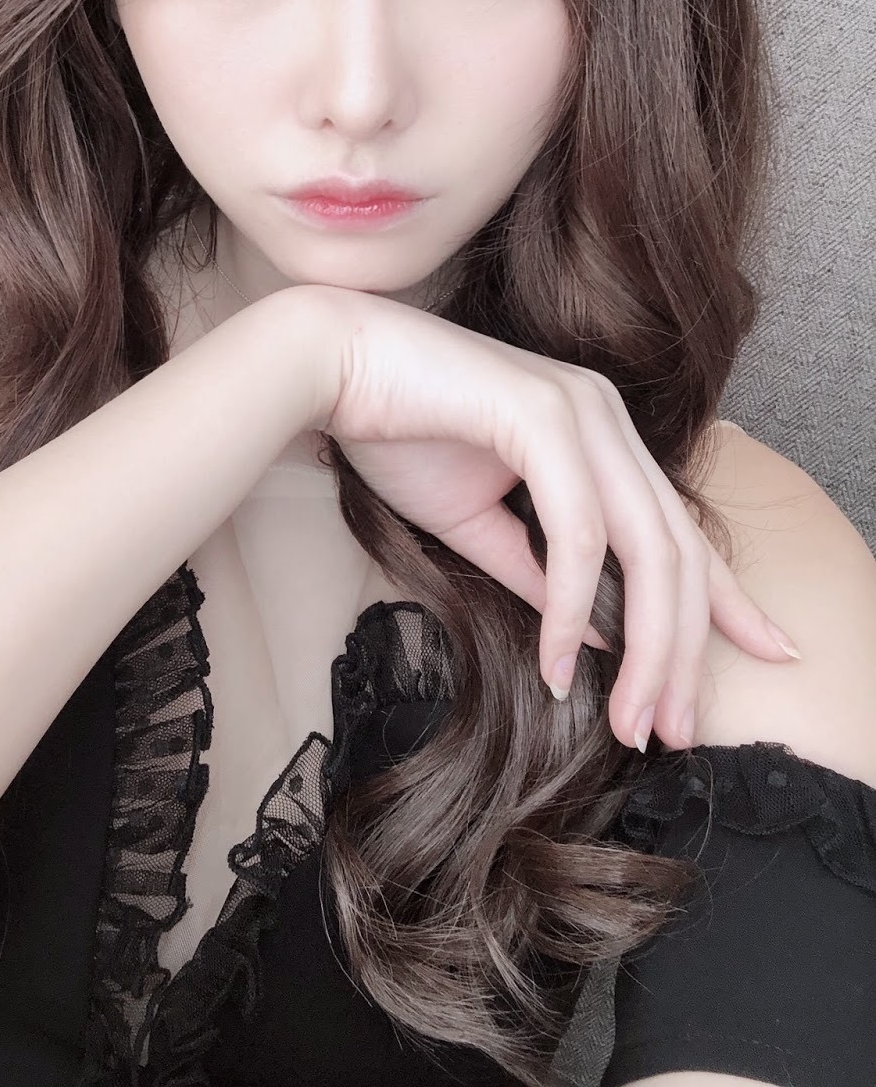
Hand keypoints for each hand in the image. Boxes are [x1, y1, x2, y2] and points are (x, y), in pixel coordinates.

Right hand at [308, 287, 795, 753]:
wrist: (331, 364)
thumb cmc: (398, 433)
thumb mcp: (478, 524)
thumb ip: (540, 574)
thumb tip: (603, 637)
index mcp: (601, 434)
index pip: (682, 527)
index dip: (727, 600)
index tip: (765, 656)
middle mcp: (607, 417)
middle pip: (679, 551)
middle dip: (686, 652)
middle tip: (675, 732)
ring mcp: (582, 411)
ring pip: (647, 547)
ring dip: (646, 646)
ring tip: (631, 720)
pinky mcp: (545, 415)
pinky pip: (579, 532)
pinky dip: (574, 606)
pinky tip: (560, 661)